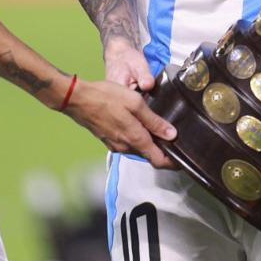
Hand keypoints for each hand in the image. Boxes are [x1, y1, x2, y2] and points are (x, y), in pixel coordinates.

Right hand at [69, 40, 176, 167]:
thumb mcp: (135, 103)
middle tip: (175, 140)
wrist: (77, 99)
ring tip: (161, 130)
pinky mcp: (108, 139)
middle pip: (149, 155)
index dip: (172, 163)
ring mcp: (115, 144)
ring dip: (150, 143)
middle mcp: (125, 147)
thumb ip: (153, 121)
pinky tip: (141, 126)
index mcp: (135, 139)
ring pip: (138, 149)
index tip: (183, 158)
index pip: (158, 161)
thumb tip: (171, 135)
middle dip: (163, 151)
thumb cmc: (106, 97)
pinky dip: (138, 139)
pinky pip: (128, 143)